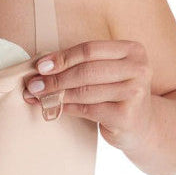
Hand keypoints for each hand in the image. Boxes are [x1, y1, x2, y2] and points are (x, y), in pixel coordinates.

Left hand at [23, 40, 154, 151]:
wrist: (142, 125)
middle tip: (33, 85)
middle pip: (86, 71)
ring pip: (85, 91)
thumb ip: (82, 65)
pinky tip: (54, 108)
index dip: (62, 58)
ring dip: (57, 94)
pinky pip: (87, 110)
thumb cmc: (116, 93)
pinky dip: (67, 108)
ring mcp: (135, 93)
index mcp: (132, 50)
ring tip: (38, 96)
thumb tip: (41, 67)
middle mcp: (138, 69)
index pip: (90, 50)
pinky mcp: (126, 116)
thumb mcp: (107, 72)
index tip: (40, 66)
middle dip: (56, 78)